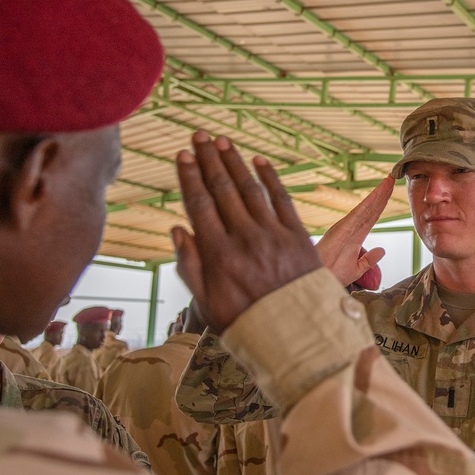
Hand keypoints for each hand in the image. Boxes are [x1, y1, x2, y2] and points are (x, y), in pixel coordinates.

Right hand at [172, 131, 320, 333]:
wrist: (298, 338)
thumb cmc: (247, 324)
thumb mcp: (208, 305)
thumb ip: (189, 266)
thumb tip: (177, 229)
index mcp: (218, 255)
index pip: (199, 205)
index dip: (190, 177)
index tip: (182, 156)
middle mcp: (244, 239)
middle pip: (222, 190)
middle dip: (208, 160)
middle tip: (199, 136)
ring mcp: (273, 235)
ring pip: (250, 189)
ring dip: (235, 162)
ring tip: (222, 142)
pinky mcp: (297, 237)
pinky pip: (282, 199)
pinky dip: (270, 178)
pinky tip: (258, 161)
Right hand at [314, 177, 394, 286]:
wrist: (319, 281)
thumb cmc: (332, 275)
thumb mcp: (356, 269)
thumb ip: (369, 260)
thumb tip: (382, 250)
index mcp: (355, 237)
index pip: (372, 217)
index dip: (382, 204)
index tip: (391, 191)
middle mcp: (351, 229)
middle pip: (371, 208)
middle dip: (382, 194)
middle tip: (393, 178)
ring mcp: (346, 227)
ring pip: (366, 207)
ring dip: (378, 193)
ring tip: (389, 180)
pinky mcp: (342, 228)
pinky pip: (359, 213)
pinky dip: (369, 202)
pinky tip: (378, 193)